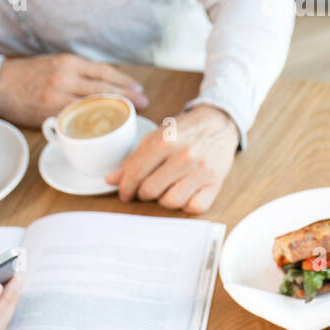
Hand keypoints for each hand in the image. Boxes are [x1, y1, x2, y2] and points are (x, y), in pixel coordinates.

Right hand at [0, 54, 147, 127]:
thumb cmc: (27, 75)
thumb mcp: (54, 64)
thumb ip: (76, 74)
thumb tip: (103, 86)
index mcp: (68, 62)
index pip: (104, 73)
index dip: (125, 82)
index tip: (139, 91)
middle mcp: (65, 78)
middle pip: (103, 89)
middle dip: (126, 98)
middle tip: (143, 104)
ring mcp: (56, 98)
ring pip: (93, 106)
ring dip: (113, 112)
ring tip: (129, 116)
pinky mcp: (48, 115)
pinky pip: (75, 121)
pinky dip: (91, 125)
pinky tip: (102, 129)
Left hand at [106, 104, 238, 212]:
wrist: (219, 123)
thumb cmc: (184, 131)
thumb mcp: (157, 136)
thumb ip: (133, 159)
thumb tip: (110, 180)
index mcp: (166, 139)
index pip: (136, 173)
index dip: (125, 188)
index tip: (125, 193)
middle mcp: (185, 155)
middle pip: (150, 191)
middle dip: (143, 193)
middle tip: (146, 189)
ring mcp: (202, 170)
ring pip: (170, 202)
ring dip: (164, 199)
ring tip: (166, 188)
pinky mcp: (215, 183)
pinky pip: (193, 207)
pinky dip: (186, 204)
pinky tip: (184, 193)